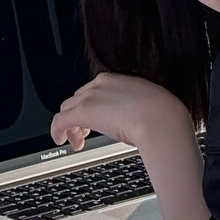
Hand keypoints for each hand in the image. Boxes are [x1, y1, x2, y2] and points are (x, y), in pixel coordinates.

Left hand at [50, 72, 193, 155]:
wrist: (160, 119)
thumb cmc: (161, 114)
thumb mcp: (147, 103)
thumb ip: (136, 105)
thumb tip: (138, 117)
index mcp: (116, 78)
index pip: (92, 90)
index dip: (91, 106)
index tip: (96, 118)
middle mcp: (100, 84)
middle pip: (77, 99)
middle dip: (79, 116)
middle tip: (86, 133)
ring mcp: (90, 97)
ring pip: (67, 108)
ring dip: (71, 125)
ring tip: (78, 140)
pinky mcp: (82, 112)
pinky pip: (59, 121)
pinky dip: (57, 132)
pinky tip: (62, 141)